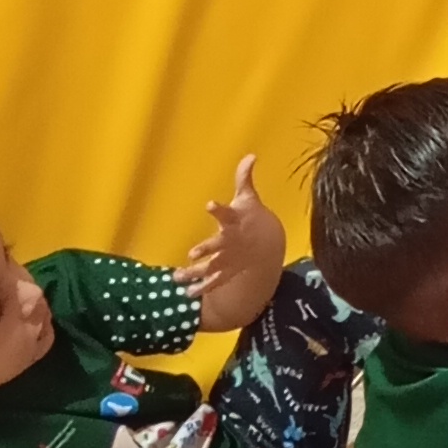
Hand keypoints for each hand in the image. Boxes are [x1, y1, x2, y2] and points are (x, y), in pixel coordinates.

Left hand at [178, 157, 286, 328]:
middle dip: (207, 249)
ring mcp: (230, 257)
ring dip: (196, 273)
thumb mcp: (249, 198)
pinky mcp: (228, 270)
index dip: (218, 209)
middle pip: (218, 245)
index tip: (210, 205)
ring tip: (178, 277)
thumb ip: (244, 179)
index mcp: (235, 220)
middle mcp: (231, 240)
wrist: (269, 244)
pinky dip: (202, 288)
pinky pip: (214, 281)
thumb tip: (251, 154)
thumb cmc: (253, 217)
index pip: (226, 213)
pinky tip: (187, 293)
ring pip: (212, 267)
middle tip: (192, 254)